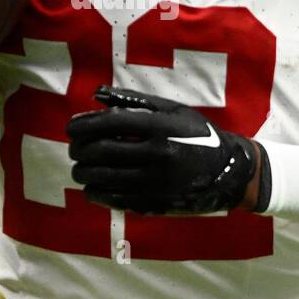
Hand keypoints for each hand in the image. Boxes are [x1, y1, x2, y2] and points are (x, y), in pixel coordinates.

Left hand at [67, 85, 260, 215]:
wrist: (227, 172)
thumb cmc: (196, 135)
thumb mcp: (172, 109)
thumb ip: (135, 100)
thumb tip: (96, 95)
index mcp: (160, 127)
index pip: (108, 124)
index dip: (83, 125)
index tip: (71, 127)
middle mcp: (156, 155)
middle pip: (100, 151)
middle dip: (78, 149)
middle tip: (74, 148)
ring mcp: (154, 182)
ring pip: (102, 178)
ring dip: (83, 171)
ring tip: (81, 166)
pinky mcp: (154, 204)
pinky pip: (113, 199)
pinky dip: (95, 192)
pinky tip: (92, 186)